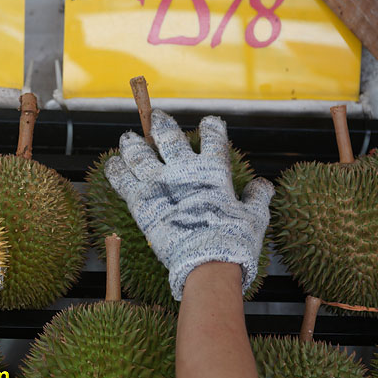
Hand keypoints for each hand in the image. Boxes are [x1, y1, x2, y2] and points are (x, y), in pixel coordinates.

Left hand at [104, 110, 273, 299]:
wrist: (206, 261)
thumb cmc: (233, 241)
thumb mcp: (255, 217)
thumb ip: (257, 198)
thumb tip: (264, 185)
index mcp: (214, 170)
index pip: (213, 138)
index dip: (212, 127)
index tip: (209, 122)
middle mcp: (184, 170)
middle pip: (169, 138)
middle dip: (162, 124)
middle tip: (156, 116)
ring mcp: (159, 183)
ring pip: (140, 154)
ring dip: (133, 144)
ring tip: (128, 138)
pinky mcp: (141, 202)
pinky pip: (124, 180)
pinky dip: (117, 170)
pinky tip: (113, 164)